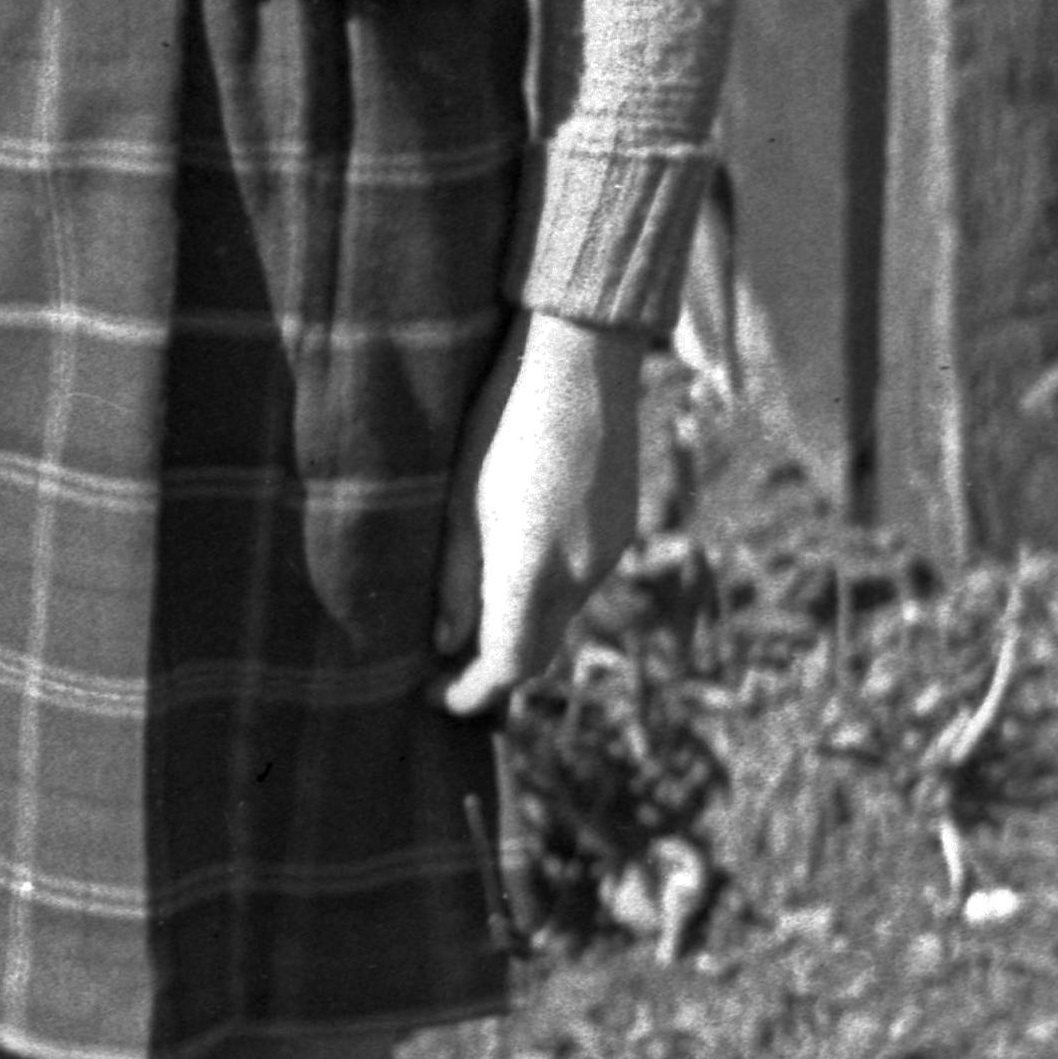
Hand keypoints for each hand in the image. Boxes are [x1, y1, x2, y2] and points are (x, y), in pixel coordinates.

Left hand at [433, 306, 642, 716]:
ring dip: (520, 625)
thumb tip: (446, 642)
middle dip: (494, 668)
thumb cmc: (498, 422)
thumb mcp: (456, 502)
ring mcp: (607, 551)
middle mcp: (579, 572)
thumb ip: (452, 580)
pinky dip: (545, 591)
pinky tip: (514, 563)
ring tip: (470, 611)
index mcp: (530, 569)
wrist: (578, 362)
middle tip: (446, 667)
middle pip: (538, 649)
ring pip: (560, 615)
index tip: (435, 696)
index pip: (507, 665)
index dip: (470, 692)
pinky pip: (580, 580)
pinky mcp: (621, 528)